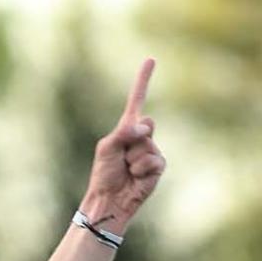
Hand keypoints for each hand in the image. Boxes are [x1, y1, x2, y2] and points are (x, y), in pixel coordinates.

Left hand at [82, 58, 165, 229]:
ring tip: (127, 170)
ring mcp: (151, 152)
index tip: (151, 59)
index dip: (143, 80)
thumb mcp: (107, 148)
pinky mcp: (157, 168)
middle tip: (123, 156)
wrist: (108, 200)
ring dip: (134, 159)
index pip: (137, 100)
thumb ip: (123, 132)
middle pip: (148, 124)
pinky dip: (142, 170)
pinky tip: (135, 178)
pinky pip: (154, 161)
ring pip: (148, 146)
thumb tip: (144, 128)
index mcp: (126, 129)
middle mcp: (141, 138)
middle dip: (134, 138)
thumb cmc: (104, 174)